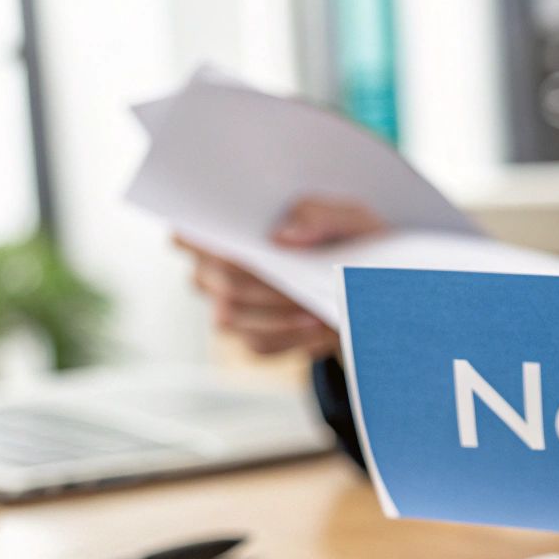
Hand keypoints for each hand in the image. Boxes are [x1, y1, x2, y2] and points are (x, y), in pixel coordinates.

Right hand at [176, 196, 385, 358]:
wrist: (370, 283)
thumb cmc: (350, 239)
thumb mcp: (350, 219)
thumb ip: (319, 216)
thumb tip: (281, 236)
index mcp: (227, 227)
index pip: (189, 234)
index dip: (204, 241)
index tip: (243, 243)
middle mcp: (214, 268)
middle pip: (220, 278)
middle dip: (263, 283)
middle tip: (303, 283)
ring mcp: (228, 305)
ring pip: (231, 314)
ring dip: (277, 314)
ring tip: (317, 309)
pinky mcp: (251, 336)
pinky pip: (258, 342)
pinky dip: (292, 337)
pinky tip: (319, 327)